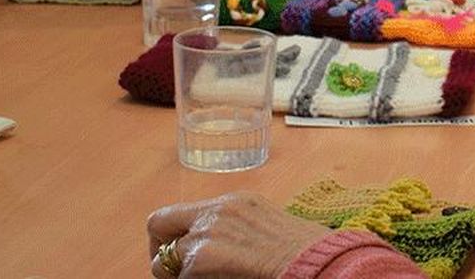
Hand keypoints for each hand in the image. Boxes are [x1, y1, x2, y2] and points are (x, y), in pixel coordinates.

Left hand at [148, 192, 321, 278]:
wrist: (316, 265)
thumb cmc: (303, 254)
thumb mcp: (267, 226)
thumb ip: (237, 228)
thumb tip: (221, 249)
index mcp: (234, 202)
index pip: (182, 213)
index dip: (174, 237)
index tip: (182, 257)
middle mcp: (215, 213)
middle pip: (158, 224)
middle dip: (160, 252)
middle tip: (172, 272)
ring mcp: (205, 237)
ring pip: (164, 262)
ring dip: (180, 276)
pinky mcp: (200, 262)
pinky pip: (179, 278)